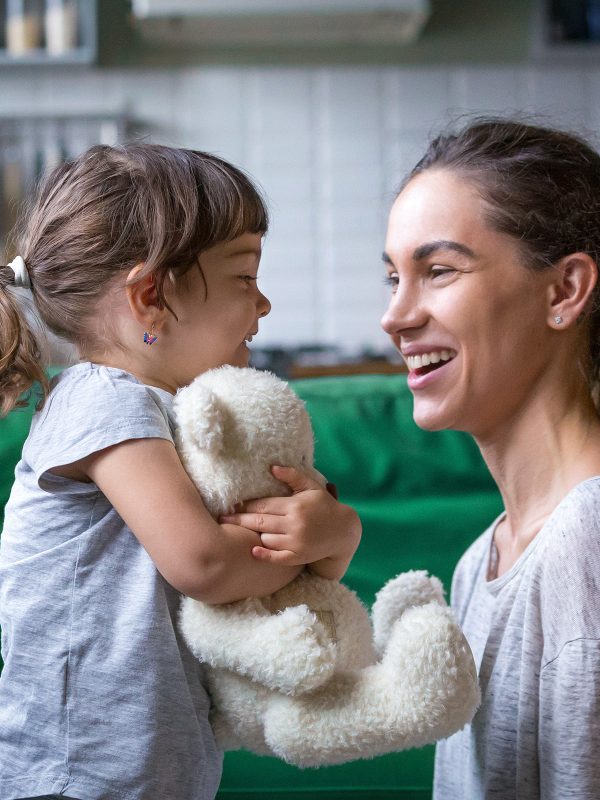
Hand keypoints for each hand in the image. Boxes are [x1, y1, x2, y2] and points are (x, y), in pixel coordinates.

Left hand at [219, 465, 360, 577]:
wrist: (343, 531)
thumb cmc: (324, 506)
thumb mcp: (311, 487)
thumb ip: (292, 476)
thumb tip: (272, 468)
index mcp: (295, 505)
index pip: (263, 505)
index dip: (246, 505)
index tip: (232, 504)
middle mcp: (294, 523)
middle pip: (259, 521)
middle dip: (239, 519)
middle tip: (223, 518)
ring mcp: (296, 542)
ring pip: (265, 538)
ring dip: (255, 534)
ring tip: (242, 530)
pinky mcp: (298, 556)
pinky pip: (276, 557)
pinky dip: (264, 554)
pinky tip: (253, 550)